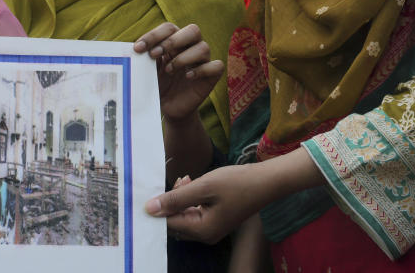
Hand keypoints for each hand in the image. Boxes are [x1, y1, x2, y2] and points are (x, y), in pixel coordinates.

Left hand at [134, 22, 223, 121]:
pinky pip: (216, 66)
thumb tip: (129, 49)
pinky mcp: (212, 76)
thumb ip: (142, 58)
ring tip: (169, 70)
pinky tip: (188, 77)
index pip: (169, 28)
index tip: (138, 48)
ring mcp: (203, 61)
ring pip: (203, 47)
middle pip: (192, 30)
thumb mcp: (147, 70)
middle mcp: (191, 47)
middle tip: (154, 54)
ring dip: (183, 57)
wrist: (169, 108)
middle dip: (172, 40)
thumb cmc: (158, 84)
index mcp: (175, 41)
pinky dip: (201, 70)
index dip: (154, 35)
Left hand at [145, 164, 261, 243]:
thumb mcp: (202, 187)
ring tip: (187, 179)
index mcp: (201, 231)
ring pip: (183, 215)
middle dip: (171, 201)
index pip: (168, 223)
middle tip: (180, 180)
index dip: (158, 207)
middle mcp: (205, 235)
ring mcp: (211, 230)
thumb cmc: (236, 183)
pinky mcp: (215, 221)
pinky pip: (194, 212)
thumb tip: (149, 209)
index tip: (153, 189)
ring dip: (180, 197)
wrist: (265, 182)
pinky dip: (190, 198)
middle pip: (174, 221)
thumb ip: (175, 198)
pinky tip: (193, 183)